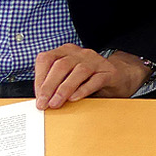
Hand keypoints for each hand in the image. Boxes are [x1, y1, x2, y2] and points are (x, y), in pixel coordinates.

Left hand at [33, 45, 148, 109]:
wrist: (118, 77)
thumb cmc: (89, 78)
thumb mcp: (68, 77)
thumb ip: (55, 83)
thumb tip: (40, 98)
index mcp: (66, 51)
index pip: (47, 59)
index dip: (39, 77)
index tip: (37, 95)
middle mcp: (80, 53)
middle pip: (61, 65)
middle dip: (49, 86)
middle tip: (43, 103)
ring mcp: (96, 61)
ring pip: (78, 71)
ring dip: (64, 89)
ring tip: (56, 103)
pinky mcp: (109, 72)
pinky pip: (95, 80)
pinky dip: (83, 90)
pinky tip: (74, 98)